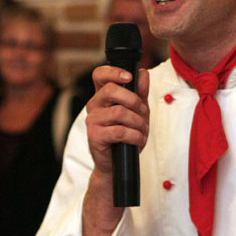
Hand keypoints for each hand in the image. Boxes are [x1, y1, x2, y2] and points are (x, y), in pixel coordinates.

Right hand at [86, 65, 149, 179]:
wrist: (116, 164)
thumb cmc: (126, 136)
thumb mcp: (138, 112)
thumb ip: (140, 93)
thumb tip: (142, 73)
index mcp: (102, 96)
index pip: (100, 74)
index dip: (113, 71)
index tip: (129, 77)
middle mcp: (94, 105)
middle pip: (110, 90)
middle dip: (133, 100)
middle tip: (142, 110)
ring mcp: (93, 121)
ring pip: (119, 112)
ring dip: (137, 122)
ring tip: (142, 130)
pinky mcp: (95, 136)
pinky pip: (119, 131)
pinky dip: (134, 135)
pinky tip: (138, 139)